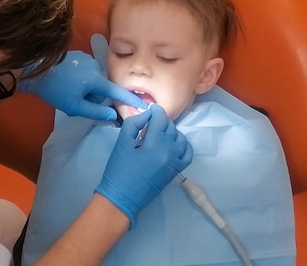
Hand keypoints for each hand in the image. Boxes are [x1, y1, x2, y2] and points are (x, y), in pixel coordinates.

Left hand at [19, 50, 145, 120]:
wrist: (35, 69)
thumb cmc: (56, 90)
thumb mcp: (75, 106)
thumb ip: (95, 112)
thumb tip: (113, 115)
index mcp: (97, 79)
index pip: (117, 92)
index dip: (130, 99)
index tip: (143, 104)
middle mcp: (95, 66)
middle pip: (102, 87)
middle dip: (93, 96)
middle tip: (77, 103)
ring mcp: (85, 59)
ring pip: (92, 79)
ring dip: (85, 88)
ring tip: (68, 92)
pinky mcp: (76, 55)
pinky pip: (85, 71)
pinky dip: (79, 78)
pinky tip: (66, 81)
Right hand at [94, 105, 192, 225]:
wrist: (123, 197)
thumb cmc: (119, 170)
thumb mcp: (121, 144)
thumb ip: (133, 124)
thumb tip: (147, 114)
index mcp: (155, 144)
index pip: (161, 119)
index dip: (155, 111)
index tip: (149, 109)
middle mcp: (170, 152)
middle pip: (171, 127)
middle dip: (160, 121)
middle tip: (148, 123)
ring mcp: (175, 162)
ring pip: (180, 137)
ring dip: (170, 131)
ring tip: (157, 133)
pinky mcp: (176, 170)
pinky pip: (187, 153)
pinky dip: (182, 144)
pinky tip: (171, 143)